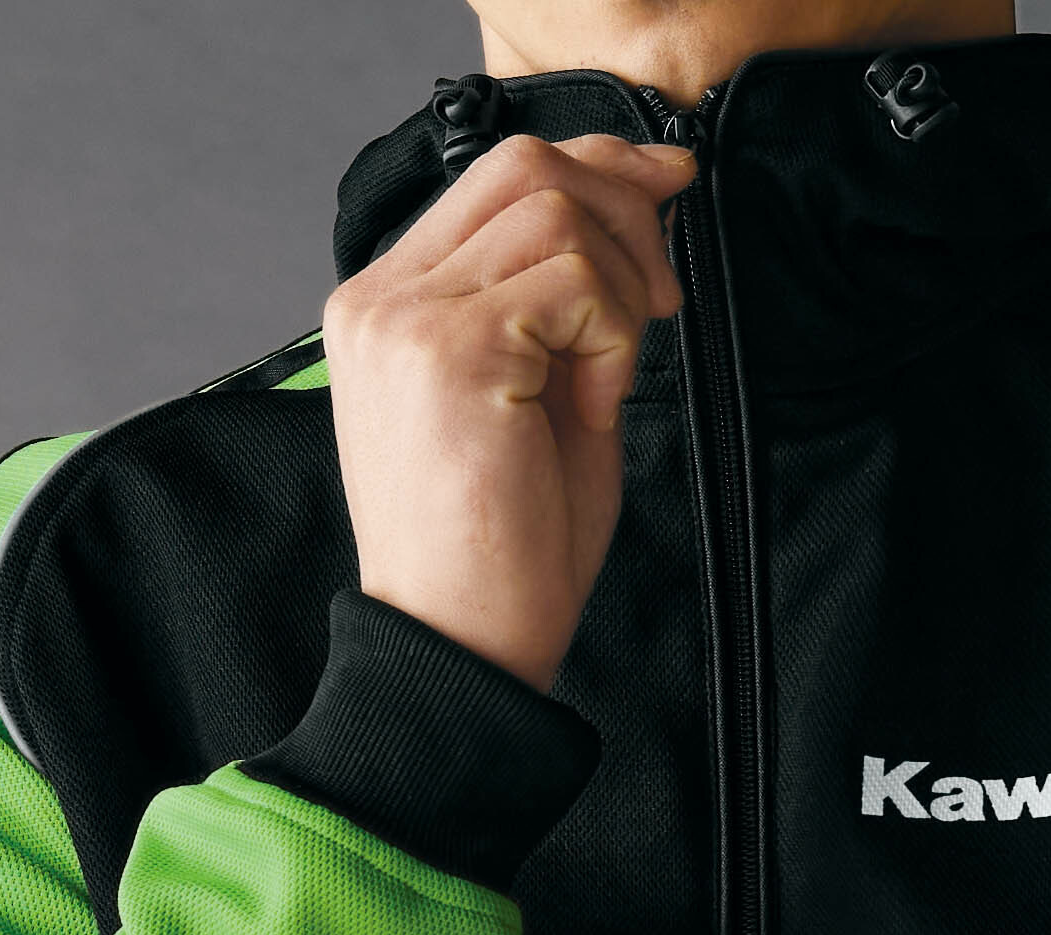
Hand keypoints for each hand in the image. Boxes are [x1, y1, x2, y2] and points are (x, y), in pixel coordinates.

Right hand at [321, 131, 695, 693]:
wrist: (463, 650)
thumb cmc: (505, 552)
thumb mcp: (544, 398)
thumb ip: (569, 302)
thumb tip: (639, 204)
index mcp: (391, 305)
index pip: (496, 177)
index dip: (596, 168)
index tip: (667, 193)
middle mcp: (383, 298)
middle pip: (525, 168)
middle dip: (623, 212)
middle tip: (663, 302)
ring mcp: (408, 319)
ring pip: (554, 212)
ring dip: (618, 292)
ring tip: (609, 383)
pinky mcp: (453, 351)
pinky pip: (574, 281)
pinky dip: (612, 338)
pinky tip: (594, 406)